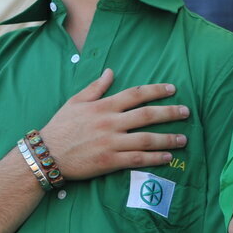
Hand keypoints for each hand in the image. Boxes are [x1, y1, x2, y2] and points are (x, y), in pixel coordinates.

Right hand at [38, 68, 188, 180]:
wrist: (46, 155)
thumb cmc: (60, 126)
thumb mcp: (75, 101)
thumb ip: (96, 87)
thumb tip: (111, 71)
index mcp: (104, 106)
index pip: (136, 94)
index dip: (156, 90)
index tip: (172, 88)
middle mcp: (110, 122)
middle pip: (147, 115)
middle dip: (170, 112)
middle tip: (186, 111)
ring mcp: (111, 142)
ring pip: (146, 139)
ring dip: (168, 138)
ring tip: (183, 139)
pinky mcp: (109, 161)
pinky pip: (137, 159)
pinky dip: (154, 158)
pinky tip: (168, 157)